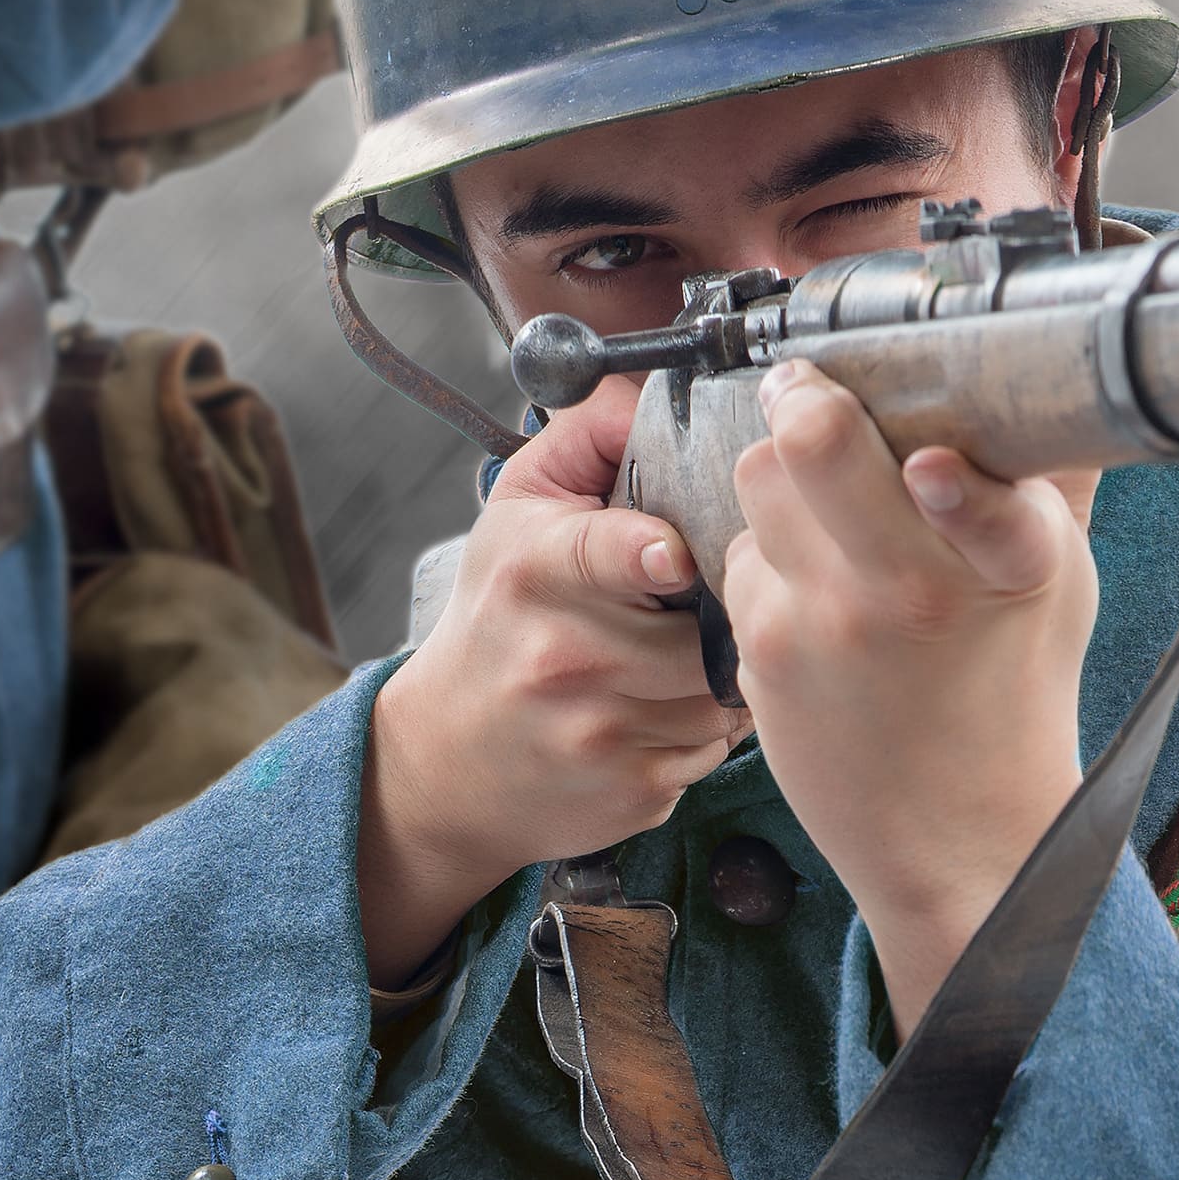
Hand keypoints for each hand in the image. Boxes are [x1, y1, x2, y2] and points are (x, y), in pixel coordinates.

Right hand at [349, 382, 752, 977]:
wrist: (450, 758)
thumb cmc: (497, 617)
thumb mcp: (518, 507)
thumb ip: (591, 433)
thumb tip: (662, 388)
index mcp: (535, 571)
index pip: (609, 554)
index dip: (657, 552)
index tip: (680, 555)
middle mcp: (564, 656)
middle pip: (703, 628)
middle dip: (726, 609)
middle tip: (719, 596)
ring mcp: (600, 734)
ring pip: (725, 691)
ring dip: (728, 669)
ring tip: (695, 650)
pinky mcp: (634, 791)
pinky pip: (717, 747)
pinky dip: (712, 725)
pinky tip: (677, 705)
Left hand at [711, 370, 1097, 1039]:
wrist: (957, 837)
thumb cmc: (1012, 694)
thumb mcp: (1059, 582)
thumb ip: (1042, 481)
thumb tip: (1043, 383)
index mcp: (1009, 565)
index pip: (981, 505)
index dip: (947, 476)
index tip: (929, 462)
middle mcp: (908, 592)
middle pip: (814, 444)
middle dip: (807, 399)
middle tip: (810, 391)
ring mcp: (822, 621)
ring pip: (759, 477)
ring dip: (783, 471)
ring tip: (820, 493)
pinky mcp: (762, 648)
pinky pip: (740, 551)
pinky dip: (769, 550)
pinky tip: (810, 579)